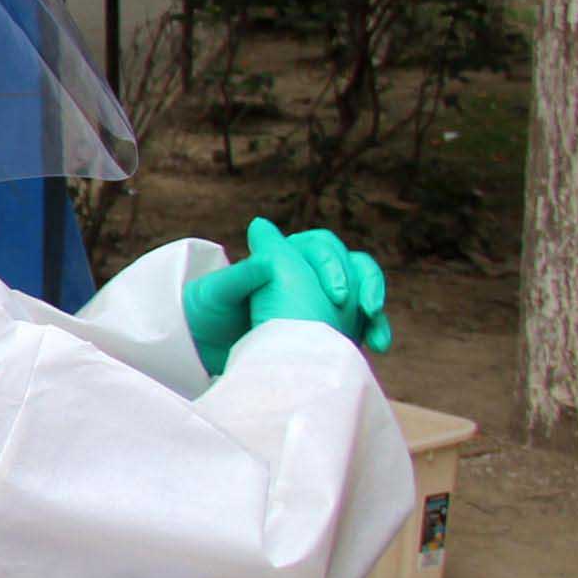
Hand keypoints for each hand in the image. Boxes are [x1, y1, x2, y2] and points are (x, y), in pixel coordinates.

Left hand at [183, 217, 393, 373]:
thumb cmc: (203, 314)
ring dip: (374, 312)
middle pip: (351, 266)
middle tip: (367, 309)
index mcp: (280, 258)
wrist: (199, 348)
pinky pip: (359, 325)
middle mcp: (304, 274)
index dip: (333, 266)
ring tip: (378, 337)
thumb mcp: (215, 294)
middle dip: (366, 285)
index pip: (321, 247)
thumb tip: (262, 229)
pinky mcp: (325, 327)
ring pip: (361, 295)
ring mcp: (318, 300)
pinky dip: (371, 332)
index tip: (336, 294)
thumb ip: (240, 269)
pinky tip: (377, 346)